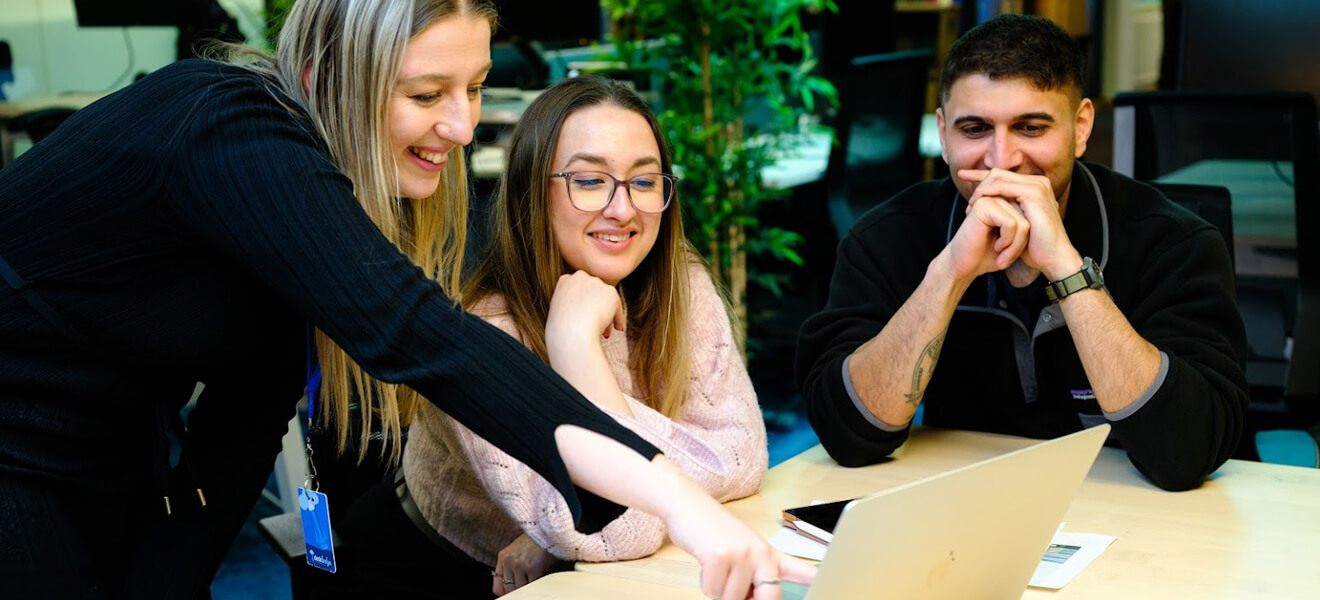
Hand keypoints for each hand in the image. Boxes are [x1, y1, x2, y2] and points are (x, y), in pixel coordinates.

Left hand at [492, 534, 568, 595]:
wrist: (548, 529)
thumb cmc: (535, 540)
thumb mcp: (516, 550)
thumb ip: (508, 568)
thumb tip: (502, 591)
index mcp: (503, 557)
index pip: (498, 582)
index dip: (504, 591)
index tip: (508, 593)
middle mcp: (510, 561)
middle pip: (509, 588)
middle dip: (517, 590)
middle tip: (525, 585)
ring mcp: (521, 565)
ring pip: (521, 588)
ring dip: (527, 587)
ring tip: (533, 580)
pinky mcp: (534, 568)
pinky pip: (532, 585)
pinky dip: (536, 585)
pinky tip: (540, 579)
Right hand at [546, 271, 625, 346]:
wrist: (572, 334)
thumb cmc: (562, 331)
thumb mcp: (559, 313)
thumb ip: (570, 307)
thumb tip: (581, 313)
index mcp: (564, 281)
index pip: (578, 288)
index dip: (583, 303)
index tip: (583, 315)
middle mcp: (580, 277)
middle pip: (593, 293)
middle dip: (596, 308)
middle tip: (596, 324)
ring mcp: (596, 282)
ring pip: (605, 300)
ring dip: (606, 314)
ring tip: (604, 331)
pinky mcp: (610, 291)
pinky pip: (617, 306)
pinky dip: (617, 318)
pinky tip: (616, 328)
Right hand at [662, 485, 816, 599]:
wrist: (687, 504)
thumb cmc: (713, 531)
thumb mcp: (742, 551)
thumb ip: (754, 576)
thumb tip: (754, 599)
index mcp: (770, 554)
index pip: (801, 572)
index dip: (816, 581)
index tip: (828, 585)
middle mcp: (761, 554)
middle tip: (735, 584)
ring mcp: (742, 554)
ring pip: (731, 599)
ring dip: (718, 589)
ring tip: (716, 565)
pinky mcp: (720, 556)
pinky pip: (712, 591)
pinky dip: (705, 583)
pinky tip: (706, 562)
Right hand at [943, 192, 1029, 282]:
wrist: (966, 267)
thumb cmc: (989, 255)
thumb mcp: (1015, 239)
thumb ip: (1026, 223)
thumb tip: (1046, 215)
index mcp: (1006, 200)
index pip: (1031, 214)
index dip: (1024, 237)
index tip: (1007, 251)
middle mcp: (999, 195)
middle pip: (1029, 218)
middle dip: (1021, 242)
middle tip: (1006, 257)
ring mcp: (990, 198)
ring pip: (1023, 223)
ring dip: (1015, 245)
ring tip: (1001, 253)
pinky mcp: (984, 206)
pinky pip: (1012, 224)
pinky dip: (1007, 241)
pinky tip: (996, 247)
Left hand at [959, 168, 1081, 280]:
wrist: (1054, 258)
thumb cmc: (1035, 246)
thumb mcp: (1017, 225)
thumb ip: (1007, 211)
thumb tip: (990, 207)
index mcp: (1034, 188)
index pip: (1003, 176)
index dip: (981, 175)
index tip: (962, 176)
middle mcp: (1037, 182)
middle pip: (998, 173)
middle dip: (978, 182)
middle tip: (968, 203)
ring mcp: (1037, 186)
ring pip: (997, 177)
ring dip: (980, 191)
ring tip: (971, 208)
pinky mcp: (1033, 193)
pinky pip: (1002, 187)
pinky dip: (987, 194)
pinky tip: (979, 205)